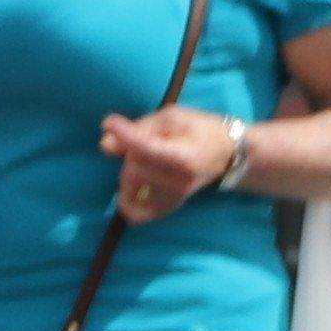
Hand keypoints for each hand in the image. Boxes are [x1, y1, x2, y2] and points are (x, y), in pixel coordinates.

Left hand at [99, 105, 245, 221]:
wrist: (225, 154)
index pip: (146, 149)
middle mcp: (179, 183)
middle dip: (130, 150)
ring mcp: (173, 199)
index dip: (124, 134)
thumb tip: (105, 143)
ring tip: (146, 160)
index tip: (110, 122)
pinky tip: (132, 185)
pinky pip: (134, 213)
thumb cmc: (200, 130)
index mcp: (184, 158)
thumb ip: (140, 128)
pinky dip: (127, 198)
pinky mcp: (167, 208)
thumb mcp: (173, 117)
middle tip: (146, 140)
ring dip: (129, 169)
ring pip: (130, 185)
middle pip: (134, 167)